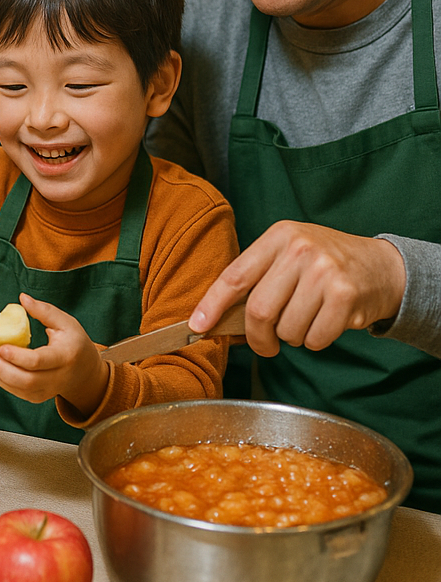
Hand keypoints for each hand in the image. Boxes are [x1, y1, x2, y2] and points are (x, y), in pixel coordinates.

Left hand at [0, 294, 107, 416]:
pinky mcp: (39, 396)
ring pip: (20, 390)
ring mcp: (48, 390)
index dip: (17, 356)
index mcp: (65, 356)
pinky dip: (3, 380)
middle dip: (2, 368)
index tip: (1, 346)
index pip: (39, 361)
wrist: (86, 371)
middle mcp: (58, 377)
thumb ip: (44, 310)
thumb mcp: (66, 322)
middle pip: (27, 380)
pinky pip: (18, 393)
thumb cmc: (74, 342)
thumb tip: (22, 298)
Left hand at [189, 221, 406, 356]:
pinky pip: (315, 338)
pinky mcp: (345, 295)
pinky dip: (315, 342)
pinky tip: (326, 324)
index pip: (235, 275)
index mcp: (278, 236)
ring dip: (292, 338)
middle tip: (266, 345)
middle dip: (258, 337)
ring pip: (287, 329)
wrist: (382, 266)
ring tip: (305, 321)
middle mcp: (299, 249)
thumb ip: (257, 276)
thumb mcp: (289, 253)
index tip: (198, 326)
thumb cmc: (324, 264)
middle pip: (259, 310)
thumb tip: (216, 315)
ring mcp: (324, 271)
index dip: (212, 304)